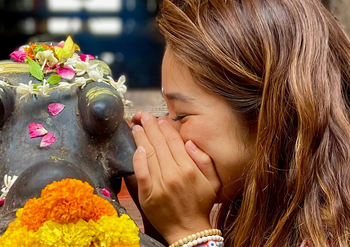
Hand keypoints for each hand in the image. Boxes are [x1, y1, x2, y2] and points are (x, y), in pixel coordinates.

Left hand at [131, 111, 221, 243]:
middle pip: (159, 144)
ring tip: (136, 127)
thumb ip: (205, 160)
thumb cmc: (201, 205)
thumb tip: (189, 142)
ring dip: (141, 138)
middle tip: (144, 117)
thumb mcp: (213, 182)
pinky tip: (136, 149)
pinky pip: (141, 173)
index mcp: (189, 169)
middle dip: (150, 127)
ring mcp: (160, 185)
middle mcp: (174, 174)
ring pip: (148, 155)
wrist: (189, 231)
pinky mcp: (148, 196)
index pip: (174, 141)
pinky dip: (138, 159)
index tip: (160, 119)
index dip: (165, 127)